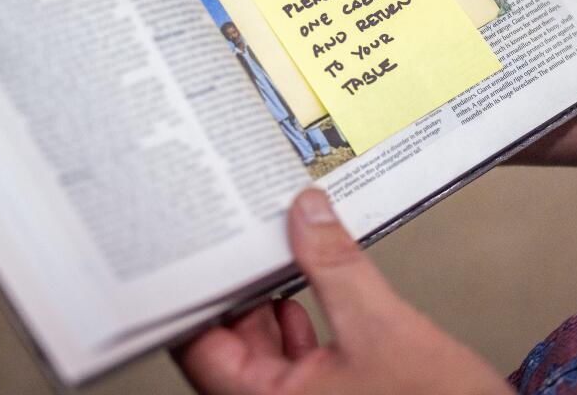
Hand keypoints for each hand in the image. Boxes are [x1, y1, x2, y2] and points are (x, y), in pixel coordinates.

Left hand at [175, 188, 512, 394]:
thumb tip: (308, 214)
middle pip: (226, 344)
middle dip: (237, 288)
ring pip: (259, 352)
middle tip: (242, 231)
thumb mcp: (381, 327)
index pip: (197, 346)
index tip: (197, 245)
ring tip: (275, 248)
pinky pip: (291, 362)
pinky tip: (307, 290)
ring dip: (267, 303)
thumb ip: (336, 266)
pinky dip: (295, 324)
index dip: (194, 292)